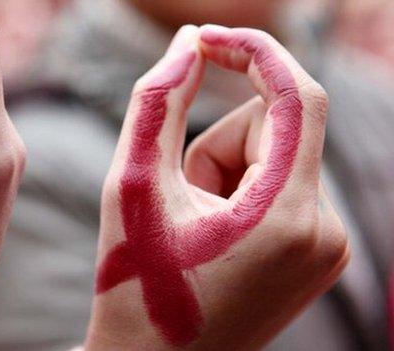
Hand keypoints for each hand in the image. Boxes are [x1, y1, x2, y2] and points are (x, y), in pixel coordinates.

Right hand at [84, 25, 348, 349]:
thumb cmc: (136, 284)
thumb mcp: (133, 186)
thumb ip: (158, 102)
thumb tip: (188, 43)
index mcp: (286, 217)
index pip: (296, 98)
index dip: (252, 52)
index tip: (206, 38)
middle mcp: (325, 231)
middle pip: (275, 129)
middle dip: (216, 144)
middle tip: (177, 198)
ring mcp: (327, 245)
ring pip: (275, 156)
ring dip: (223, 172)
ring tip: (190, 225)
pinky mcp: (317, 251)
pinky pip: (281, 184)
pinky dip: (240, 192)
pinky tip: (212, 236)